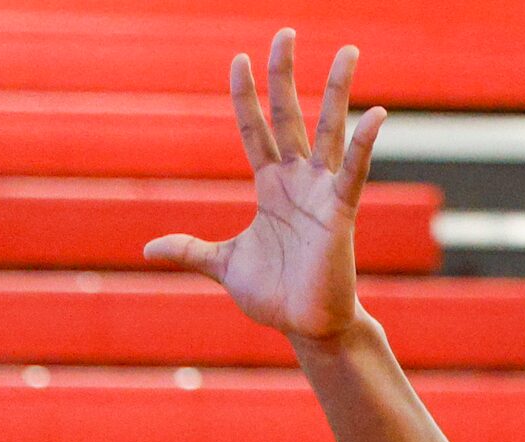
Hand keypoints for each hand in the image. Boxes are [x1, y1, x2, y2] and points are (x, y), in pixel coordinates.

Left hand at [145, 31, 384, 344]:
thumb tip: (148, 248)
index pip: (254, 130)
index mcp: (270, 186)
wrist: (304, 325)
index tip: (238, 60)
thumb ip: (190, 250)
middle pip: (289, 116)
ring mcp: (321, 192)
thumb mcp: (222, 265)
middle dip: (285, 76)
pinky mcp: (340, 212)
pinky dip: (363, 144)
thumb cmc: (272, 294)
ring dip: (338, 92)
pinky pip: (353, 172)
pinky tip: (376, 114)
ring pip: (330, 131)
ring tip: (348, 51)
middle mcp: (297, 180)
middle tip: (284, 33)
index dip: (245, 97)